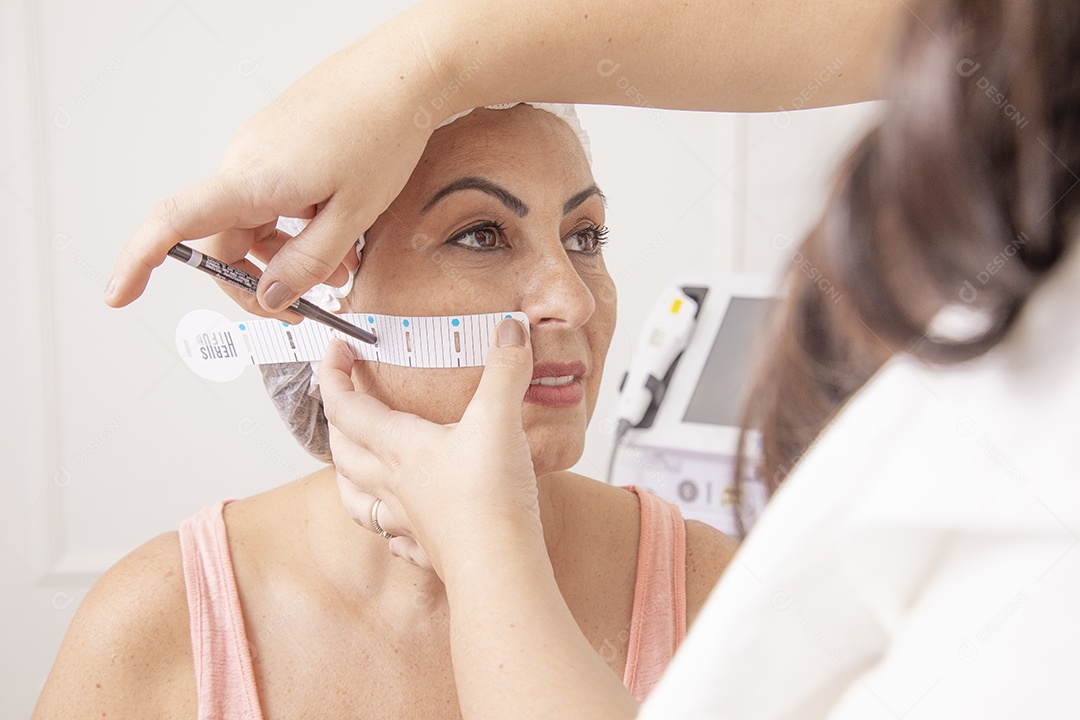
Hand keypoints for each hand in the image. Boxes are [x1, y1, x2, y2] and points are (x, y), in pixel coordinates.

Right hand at [104, 19, 449, 316]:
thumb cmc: (381, 132)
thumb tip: (271, 297)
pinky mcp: (277, 146)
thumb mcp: (353, 215)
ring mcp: (259, 151)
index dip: (140, 260)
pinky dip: (295, 227)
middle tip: (304, 310)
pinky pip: (271, 198)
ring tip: (338, 272)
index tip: (119, 294)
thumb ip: (309, 263)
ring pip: (254, 223)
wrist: (401, 74)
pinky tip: (334, 235)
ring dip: (286, 256)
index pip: (176, 222)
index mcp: (253, 180)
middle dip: (261, 282)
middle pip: (226, 241)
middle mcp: (244, 162)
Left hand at [319, 319, 540, 574]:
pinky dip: (388, 529)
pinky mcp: (428, 550)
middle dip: (335, 420)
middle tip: (340, 398)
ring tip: (346, 466)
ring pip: (356, 499)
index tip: (334, 351)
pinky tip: (398, 528)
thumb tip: (511, 327)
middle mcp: (394, 484)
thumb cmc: (490, 497)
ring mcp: (407, 521)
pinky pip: (396, 540)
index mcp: (400, 448)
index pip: (347, 407)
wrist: (499, 568)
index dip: (333, 375)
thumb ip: (504, 370)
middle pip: (343, 451)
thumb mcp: (499, 418)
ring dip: (343, 476)